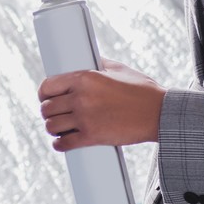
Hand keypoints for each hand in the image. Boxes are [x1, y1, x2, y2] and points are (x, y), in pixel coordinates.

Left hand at [38, 60, 165, 149]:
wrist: (159, 113)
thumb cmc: (143, 91)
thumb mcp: (120, 70)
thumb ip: (101, 64)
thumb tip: (89, 59)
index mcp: (85, 78)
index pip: (48, 86)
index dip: (44, 94)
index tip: (46, 98)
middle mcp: (81, 97)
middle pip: (47, 108)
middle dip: (48, 112)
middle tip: (55, 114)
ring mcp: (85, 118)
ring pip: (51, 126)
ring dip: (53, 128)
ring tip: (60, 127)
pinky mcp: (92, 137)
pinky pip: (63, 143)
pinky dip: (59, 144)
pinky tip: (62, 141)